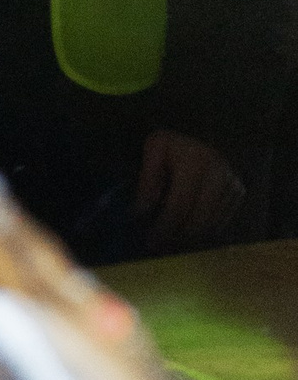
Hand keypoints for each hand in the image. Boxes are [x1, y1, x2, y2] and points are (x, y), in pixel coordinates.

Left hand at [134, 131, 244, 254]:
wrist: (201, 134)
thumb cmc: (174, 146)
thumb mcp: (155, 149)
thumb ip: (148, 178)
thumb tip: (141, 210)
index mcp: (195, 160)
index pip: (180, 204)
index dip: (165, 225)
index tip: (150, 239)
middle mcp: (219, 172)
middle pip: (198, 219)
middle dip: (177, 236)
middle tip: (159, 245)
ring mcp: (232, 183)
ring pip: (211, 225)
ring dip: (189, 237)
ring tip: (169, 239)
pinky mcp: (239, 192)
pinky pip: (220, 223)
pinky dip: (202, 231)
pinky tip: (186, 230)